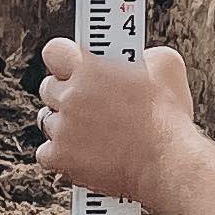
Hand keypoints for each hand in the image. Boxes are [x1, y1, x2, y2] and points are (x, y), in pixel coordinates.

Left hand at [35, 39, 195, 208]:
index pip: (54, 51)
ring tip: (92, 130)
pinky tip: (82, 153)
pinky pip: (46, 153)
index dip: (63, 58)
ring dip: (65, 124)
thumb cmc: (169, 116)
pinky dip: (61, 155)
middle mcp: (69, 97)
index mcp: (88, 69)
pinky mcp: (60, 158)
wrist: (168, 163)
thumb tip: (137, 55)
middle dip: (66, 92)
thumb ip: (142, 53)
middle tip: (89, 100)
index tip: (72, 64)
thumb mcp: (167, 64)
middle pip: (48, 87)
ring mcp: (62, 129)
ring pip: (48, 120)